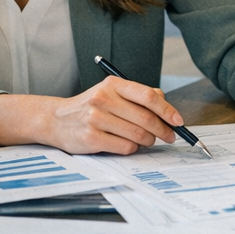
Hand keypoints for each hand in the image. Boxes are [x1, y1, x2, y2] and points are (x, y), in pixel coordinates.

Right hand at [39, 76, 182, 154]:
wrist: (56, 120)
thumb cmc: (89, 107)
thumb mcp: (111, 93)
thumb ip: (137, 95)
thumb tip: (165, 102)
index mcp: (112, 84)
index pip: (148, 96)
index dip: (167, 110)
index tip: (178, 121)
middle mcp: (103, 99)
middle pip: (146, 118)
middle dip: (163, 130)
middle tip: (169, 136)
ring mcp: (96, 118)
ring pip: (137, 135)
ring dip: (148, 141)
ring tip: (146, 140)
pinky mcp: (91, 138)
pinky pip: (125, 147)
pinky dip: (132, 148)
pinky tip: (128, 144)